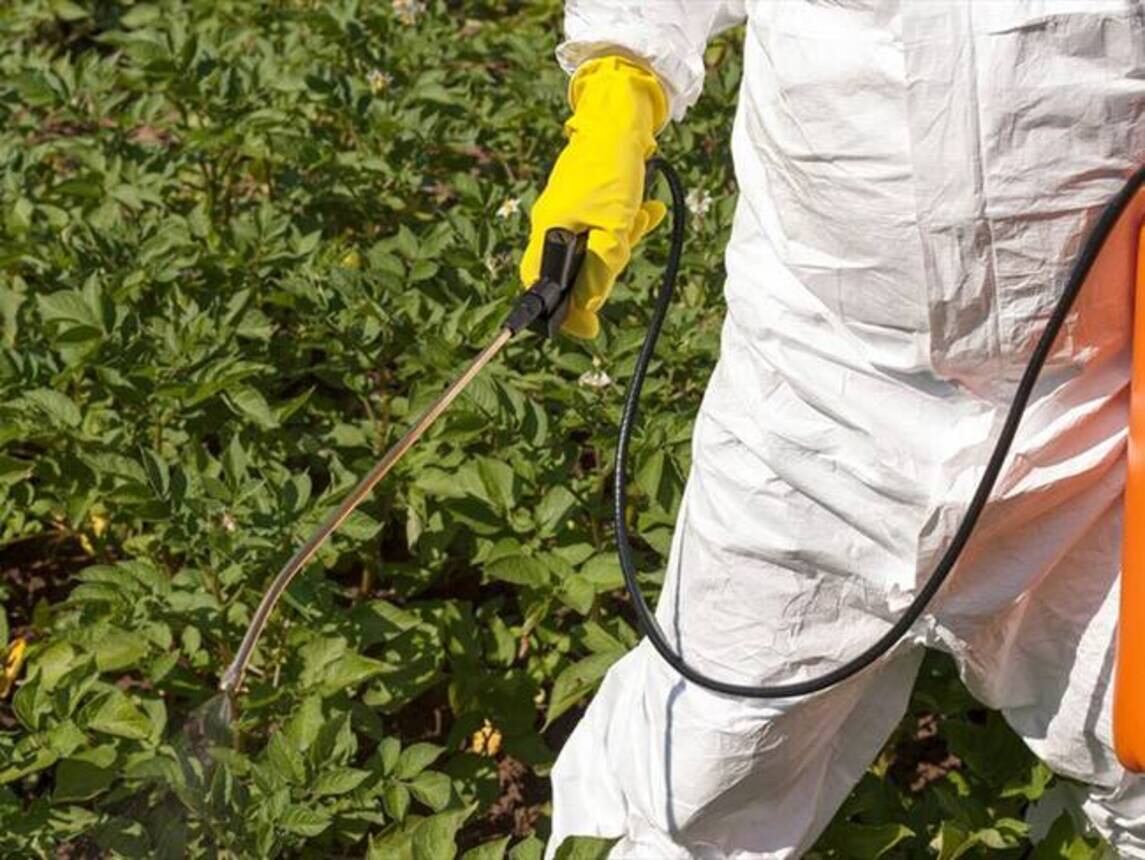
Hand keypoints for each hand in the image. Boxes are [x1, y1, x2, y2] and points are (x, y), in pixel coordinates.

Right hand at [520, 56, 668, 338]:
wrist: (620, 119)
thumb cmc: (613, 172)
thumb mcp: (614, 229)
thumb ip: (599, 272)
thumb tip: (587, 311)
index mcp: (549, 232)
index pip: (541, 287)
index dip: (561, 312)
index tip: (587, 327)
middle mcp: (552, 223)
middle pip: (573, 271)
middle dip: (605, 267)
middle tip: (628, 241)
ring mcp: (568, 210)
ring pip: (594, 247)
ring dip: (623, 240)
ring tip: (643, 216)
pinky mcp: (586, 198)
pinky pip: (604, 225)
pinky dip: (626, 222)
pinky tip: (648, 209)